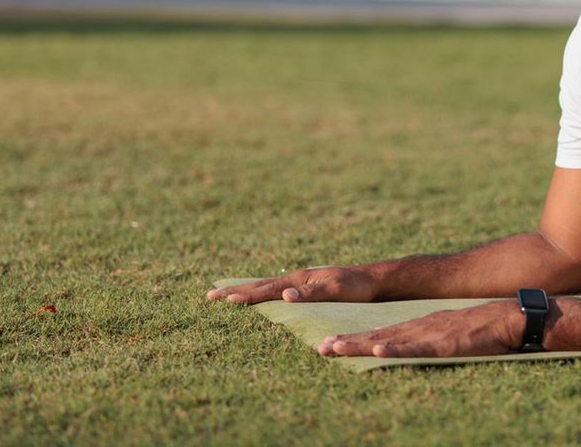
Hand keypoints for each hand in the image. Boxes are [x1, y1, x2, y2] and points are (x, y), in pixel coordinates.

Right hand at [206, 266, 377, 304]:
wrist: (372, 281)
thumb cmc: (356, 288)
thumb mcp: (335, 291)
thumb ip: (310, 294)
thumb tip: (284, 296)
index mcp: (298, 280)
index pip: (265, 290)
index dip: (244, 297)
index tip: (222, 301)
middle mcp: (294, 280)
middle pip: (258, 286)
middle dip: (234, 292)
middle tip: (208, 296)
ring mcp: (298, 283)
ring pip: (264, 287)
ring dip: (243, 292)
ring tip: (225, 295)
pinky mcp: (304, 288)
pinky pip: (274, 291)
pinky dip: (259, 293)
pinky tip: (258, 297)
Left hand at [318, 301, 521, 357]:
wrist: (513, 317)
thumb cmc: (486, 330)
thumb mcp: (451, 334)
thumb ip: (431, 341)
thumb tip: (413, 350)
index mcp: (422, 325)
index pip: (383, 332)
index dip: (356, 339)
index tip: (331, 344)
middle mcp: (421, 326)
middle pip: (379, 334)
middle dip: (348, 341)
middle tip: (321, 347)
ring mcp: (432, 333)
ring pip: (390, 339)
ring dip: (361, 343)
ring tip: (335, 348)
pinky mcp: (446, 342)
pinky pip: (417, 347)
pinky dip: (396, 348)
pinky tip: (377, 349)